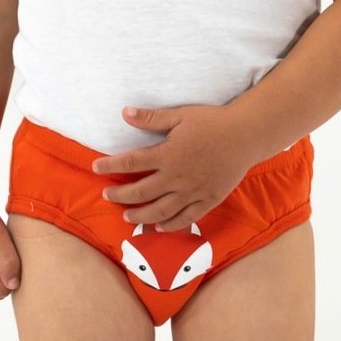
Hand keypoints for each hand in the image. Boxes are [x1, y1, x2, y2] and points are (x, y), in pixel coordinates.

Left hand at [91, 104, 254, 231]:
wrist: (245, 135)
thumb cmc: (212, 122)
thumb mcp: (180, 116)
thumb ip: (151, 118)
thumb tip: (125, 113)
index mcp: (168, 154)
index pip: (131, 163)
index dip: (110, 166)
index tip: (96, 168)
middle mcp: (177, 177)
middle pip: (141, 192)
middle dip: (120, 195)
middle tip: (107, 196)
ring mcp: (192, 192)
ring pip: (161, 210)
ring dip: (141, 216)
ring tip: (128, 217)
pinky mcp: (208, 200)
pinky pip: (186, 218)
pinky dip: (170, 225)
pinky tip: (159, 227)